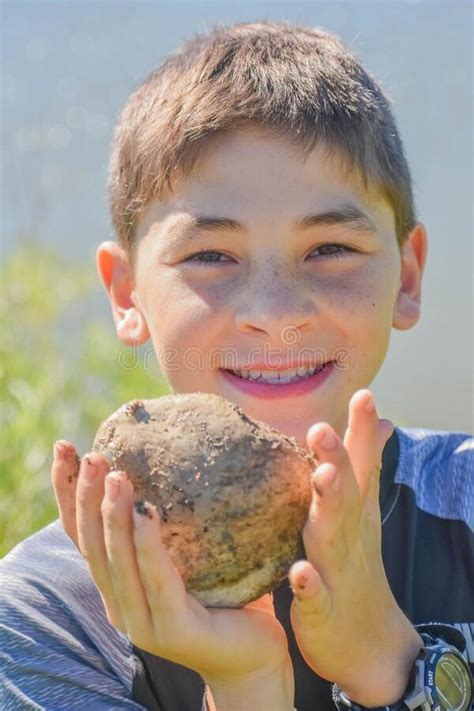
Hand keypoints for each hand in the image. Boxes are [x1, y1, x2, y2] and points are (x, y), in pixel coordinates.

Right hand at [51, 441, 293, 709]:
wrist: (254, 654)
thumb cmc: (224, 594)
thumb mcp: (190, 551)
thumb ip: (174, 517)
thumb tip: (181, 448)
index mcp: (117, 582)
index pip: (80, 532)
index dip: (67, 491)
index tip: (64, 447)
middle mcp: (119, 602)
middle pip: (91, 544)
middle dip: (85, 497)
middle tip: (91, 456)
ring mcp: (142, 621)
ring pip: (117, 562)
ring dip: (113, 517)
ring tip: (115, 476)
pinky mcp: (173, 630)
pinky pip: (158, 581)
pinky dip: (147, 547)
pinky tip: (147, 515)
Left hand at [288, 389, 421, 706]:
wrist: (370, 643)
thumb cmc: (358, 565)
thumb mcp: (365, 511)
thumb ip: (367, 464)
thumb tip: (381, 419)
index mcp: (355, 511)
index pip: (361, 465)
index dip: (362, 431)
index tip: (363, 394)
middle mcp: (348, 534)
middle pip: (345, 492)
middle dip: (337, 459)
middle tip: (322, 427)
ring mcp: (337, 571)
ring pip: (330, 535)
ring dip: (328, 506)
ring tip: (323, 477)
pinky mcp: (322, 609)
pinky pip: (314, 596)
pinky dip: (308, 585)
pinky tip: (299, 572)